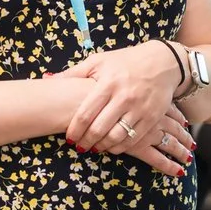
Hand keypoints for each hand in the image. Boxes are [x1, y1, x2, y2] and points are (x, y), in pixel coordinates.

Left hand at [52, 43, 182, 151]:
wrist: (163, 62)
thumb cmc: (125, 62)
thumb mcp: (98, 61)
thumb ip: (73, 73)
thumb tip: (47, 79)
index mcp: (107, 83)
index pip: (86, 113)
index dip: (74, 129)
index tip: (69, 137)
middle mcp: (124, 97)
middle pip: (99, 129)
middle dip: (86, 141)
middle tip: (79, 146)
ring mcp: (139, 109)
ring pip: (116, 137)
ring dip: (102, 146)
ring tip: (94, 147)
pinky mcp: (152, 118)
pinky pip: (133, 139)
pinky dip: (119, 147)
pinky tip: (111, 146)